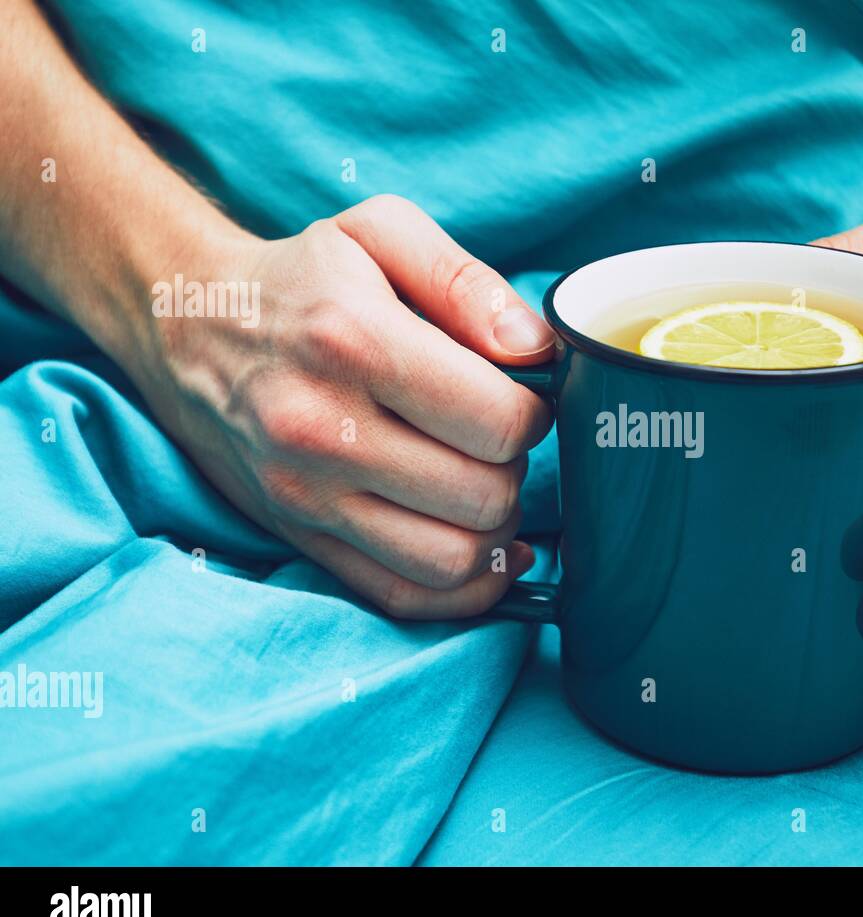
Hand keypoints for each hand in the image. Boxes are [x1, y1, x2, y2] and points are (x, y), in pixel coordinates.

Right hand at [130, 194, 555, 617]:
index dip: (533, 413)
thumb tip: (537, 350)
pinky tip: (481, 546)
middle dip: (514, 468)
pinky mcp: (299, 536)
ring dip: (494, 530)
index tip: (520, 397)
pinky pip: (405, 596)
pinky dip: (464, 588)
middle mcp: (321, 428)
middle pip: (483, 495)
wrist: (185, 326)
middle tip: (496, 439)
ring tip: (482, 483)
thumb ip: (467, 282)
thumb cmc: (302, 278)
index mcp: (353, 341)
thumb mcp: (381, 234)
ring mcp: (305, 494)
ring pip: (452, 559)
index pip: (496, 421)